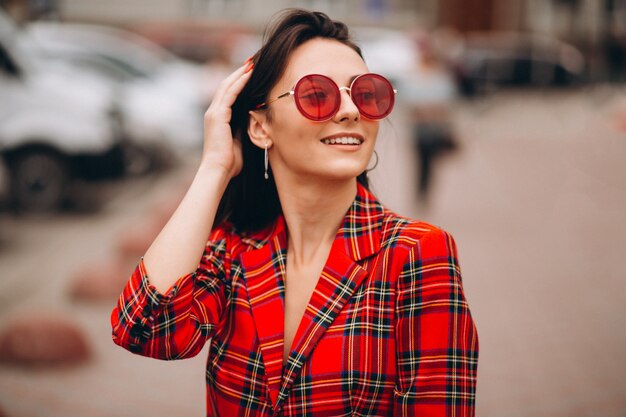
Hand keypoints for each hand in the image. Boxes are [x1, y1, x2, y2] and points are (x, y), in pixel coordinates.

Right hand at [200, 61, 252, 178]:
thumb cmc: (230, 162)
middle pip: (226, 85)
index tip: (250, 73)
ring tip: (251, 64)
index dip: (238, 82)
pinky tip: (248, 75)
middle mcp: (213, 112)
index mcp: (217, 118)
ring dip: (240, 74)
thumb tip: (254, 122)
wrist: (218, 170)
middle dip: (239, 73)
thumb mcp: (239, 141)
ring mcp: (213, 113)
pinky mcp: (217, 115)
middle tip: (252, 62)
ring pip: (227, 86)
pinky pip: (229, 94)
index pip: (227, 94)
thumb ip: (243, 129)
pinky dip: (239, 83)